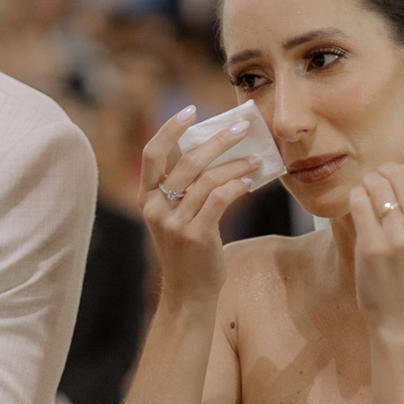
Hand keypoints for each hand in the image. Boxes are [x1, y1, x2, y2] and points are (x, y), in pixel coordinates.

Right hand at [139, 106, 256, 308]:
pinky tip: (251, 180)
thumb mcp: (176, 217)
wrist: (189, 294)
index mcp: (147, 198)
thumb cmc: (189, 251)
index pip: (152, 153)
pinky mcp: (195, 236)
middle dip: (219, 140)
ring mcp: (174, 223)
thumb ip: (185, 189)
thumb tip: (216, 150)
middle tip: (242, 127)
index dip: (169, 128)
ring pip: (209, 178)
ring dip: (237, 164)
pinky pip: (220, 199)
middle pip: (188, 161)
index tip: (190, 110)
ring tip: (257, 158)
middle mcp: (156, 208)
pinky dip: (238, 184)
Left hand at [349, 147, 403, 333]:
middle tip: (375, 189)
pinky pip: (358, 201)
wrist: (401, 314)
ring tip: (366, 200)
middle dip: (381, 174)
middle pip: (397, 172)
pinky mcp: (374, 247)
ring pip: (375, 184)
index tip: (393, 184)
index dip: (402, 170)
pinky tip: (358, 211)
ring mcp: (400, 238)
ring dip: (366, 186)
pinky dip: (354, 199)